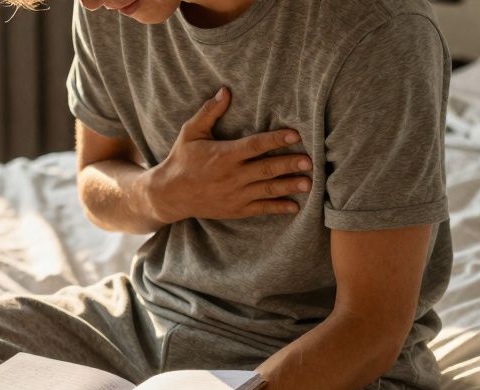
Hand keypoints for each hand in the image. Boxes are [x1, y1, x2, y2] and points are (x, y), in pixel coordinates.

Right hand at [144, 87, 310, 223]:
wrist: (170, 194)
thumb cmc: (182, 160)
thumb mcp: (191, 133)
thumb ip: (209, 112)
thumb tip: (225, 90)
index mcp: (224, 155)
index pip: (255, 145)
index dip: (276, 139)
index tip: (295, 135)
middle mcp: (232, 176)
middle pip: (267, 169)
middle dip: (289, 165)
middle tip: (310, 161)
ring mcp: (235, 195)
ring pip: (268, 189)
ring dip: (289, 186)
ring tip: (308, 183)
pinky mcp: (236, 209)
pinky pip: (261, 208)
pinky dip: (278, 207)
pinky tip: (294, 206)